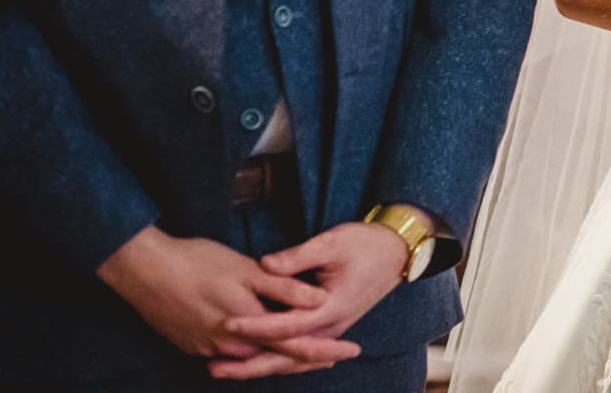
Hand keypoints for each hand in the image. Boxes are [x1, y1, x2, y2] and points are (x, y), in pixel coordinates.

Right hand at [96, 226, 351, 371]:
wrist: (143, 271)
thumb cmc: (197, 262)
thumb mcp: (246, 270)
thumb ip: (284, 289)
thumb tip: (320, 301)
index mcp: (246, 327)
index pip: (295, 346)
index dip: (324, 349)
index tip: (351, 351)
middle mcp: (228, 346)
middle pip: (275, 358)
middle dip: (307, 358)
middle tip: (336, 356)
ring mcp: (206, 349)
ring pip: (251, 359)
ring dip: (278, 357)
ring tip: (308, 354)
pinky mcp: (191, 344)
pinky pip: (229, 355)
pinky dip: (250, 352)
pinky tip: (260, 345)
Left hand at [215, 222, 406, 378]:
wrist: (397, 252)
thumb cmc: (365, 243)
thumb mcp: (332, 243)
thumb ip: (297, 257)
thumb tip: (264, 265)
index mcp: (330, 308)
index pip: (285, 324)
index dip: (255, 325)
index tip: (226, 322)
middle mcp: (330, 327)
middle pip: (285, 356)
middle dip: (248, 364)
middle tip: (213, 366)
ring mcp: (330, 331)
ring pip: (290, 360)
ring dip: (257, 366)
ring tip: (223, 368)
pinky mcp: (328, 328)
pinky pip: (298, 352)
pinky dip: (275, 359)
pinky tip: (252, 359)